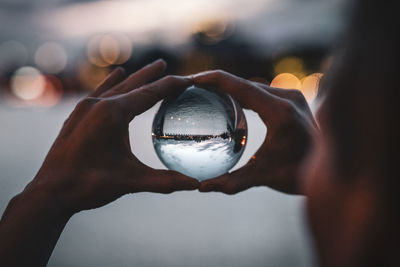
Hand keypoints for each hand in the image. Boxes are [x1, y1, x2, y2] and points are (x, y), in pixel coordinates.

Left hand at [28, 59, 198, 213]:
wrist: (50, 193)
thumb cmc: (89, 184)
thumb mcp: (131, 181)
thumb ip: (165, 181)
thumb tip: (196, 185)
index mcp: (113, 113)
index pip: (150, 94)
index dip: (171, 85)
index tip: (188, 80)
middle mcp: (98, 104)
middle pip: (133, 84)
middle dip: (152, 75)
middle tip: (166, 64)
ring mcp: (85, 108)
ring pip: (116, 87)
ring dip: (134, 78)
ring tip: (149, 69)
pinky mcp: (77, 116)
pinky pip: (99, 93)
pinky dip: (111, 83)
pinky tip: (115, 75)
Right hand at [193, 70, 316, 193]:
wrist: (332, 170)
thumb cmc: (299, 174)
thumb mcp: (264, 177)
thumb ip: (232, 182)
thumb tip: (202, 187)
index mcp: (279, 112)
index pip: (239, 86)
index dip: (213, 79)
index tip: (192, 80)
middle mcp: (286, 97)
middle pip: (243, 83)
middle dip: (217, 82)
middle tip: (193, 87)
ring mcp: (291, 95)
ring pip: (252, 85)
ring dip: (230, 87)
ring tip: (206, 92)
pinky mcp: (292, 99)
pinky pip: (261, 91)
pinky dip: (243, 94)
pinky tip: (229, 101)